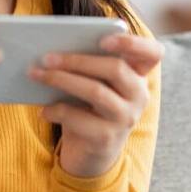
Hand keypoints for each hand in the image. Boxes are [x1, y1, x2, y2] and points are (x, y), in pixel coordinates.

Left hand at [27, 32, 164, 178]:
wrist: (90, 152)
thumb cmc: (88, 108)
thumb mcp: (92, 84)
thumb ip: (86, 67)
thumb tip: (54, 53)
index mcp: (138, 75)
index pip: (152, 53)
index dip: (132, 42)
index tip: (104, 39)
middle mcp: (138, 96)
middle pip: (115, 69)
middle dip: (77, 60)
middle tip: (47, 57)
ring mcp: (125, 118)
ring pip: (96, 91)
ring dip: (62, 80)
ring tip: (38, 75)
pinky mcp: (107, 138)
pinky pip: (79, 118)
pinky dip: (57, 110)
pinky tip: (44, 110)